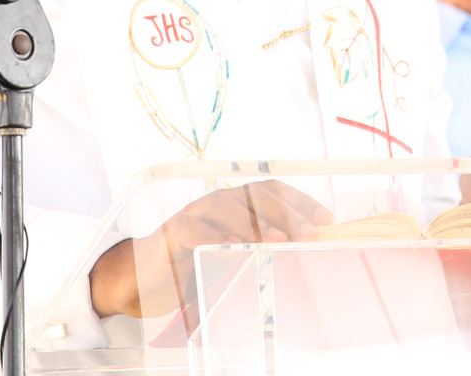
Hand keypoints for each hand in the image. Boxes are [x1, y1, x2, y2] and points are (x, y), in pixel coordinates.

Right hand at [88, 180, 332, 317]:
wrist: (144, 278)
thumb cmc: (192, 266)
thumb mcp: (232, 259)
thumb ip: (258, 252)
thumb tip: (302, 252)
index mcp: (234, 206)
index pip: (271, 192)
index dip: (300, 200)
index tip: (326, 218)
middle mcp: (216, 204)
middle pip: (255, 195)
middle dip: (286, 210)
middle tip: (309, 230)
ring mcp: (194, 214)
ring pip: (228, 205)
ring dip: (256, 221)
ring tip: (280, 238)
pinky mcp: (174, 232)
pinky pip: (198, 228)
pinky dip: (218, 235)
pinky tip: (237, 246)